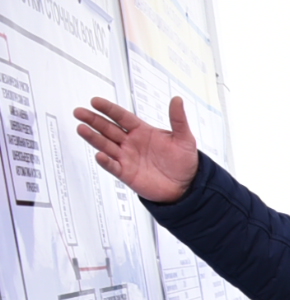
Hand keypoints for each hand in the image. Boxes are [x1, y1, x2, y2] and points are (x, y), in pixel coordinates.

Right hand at [73, 96, 197, 202]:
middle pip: (108, 128)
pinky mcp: (127, 173)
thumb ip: (178, 119)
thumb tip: (177, 99)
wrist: (186, 186)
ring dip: (93, 137)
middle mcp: (130, 142)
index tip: (95, 101)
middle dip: (93, 120)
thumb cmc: (184, 161)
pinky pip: (113, 166)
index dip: (108, 109)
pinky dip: (106, 161)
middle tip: (80, 112)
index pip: (121, 116)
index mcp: (142, 131)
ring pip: (106, 145)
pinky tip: (99, 155)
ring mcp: (127, 157)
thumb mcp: (185, 138)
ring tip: (81, 128)